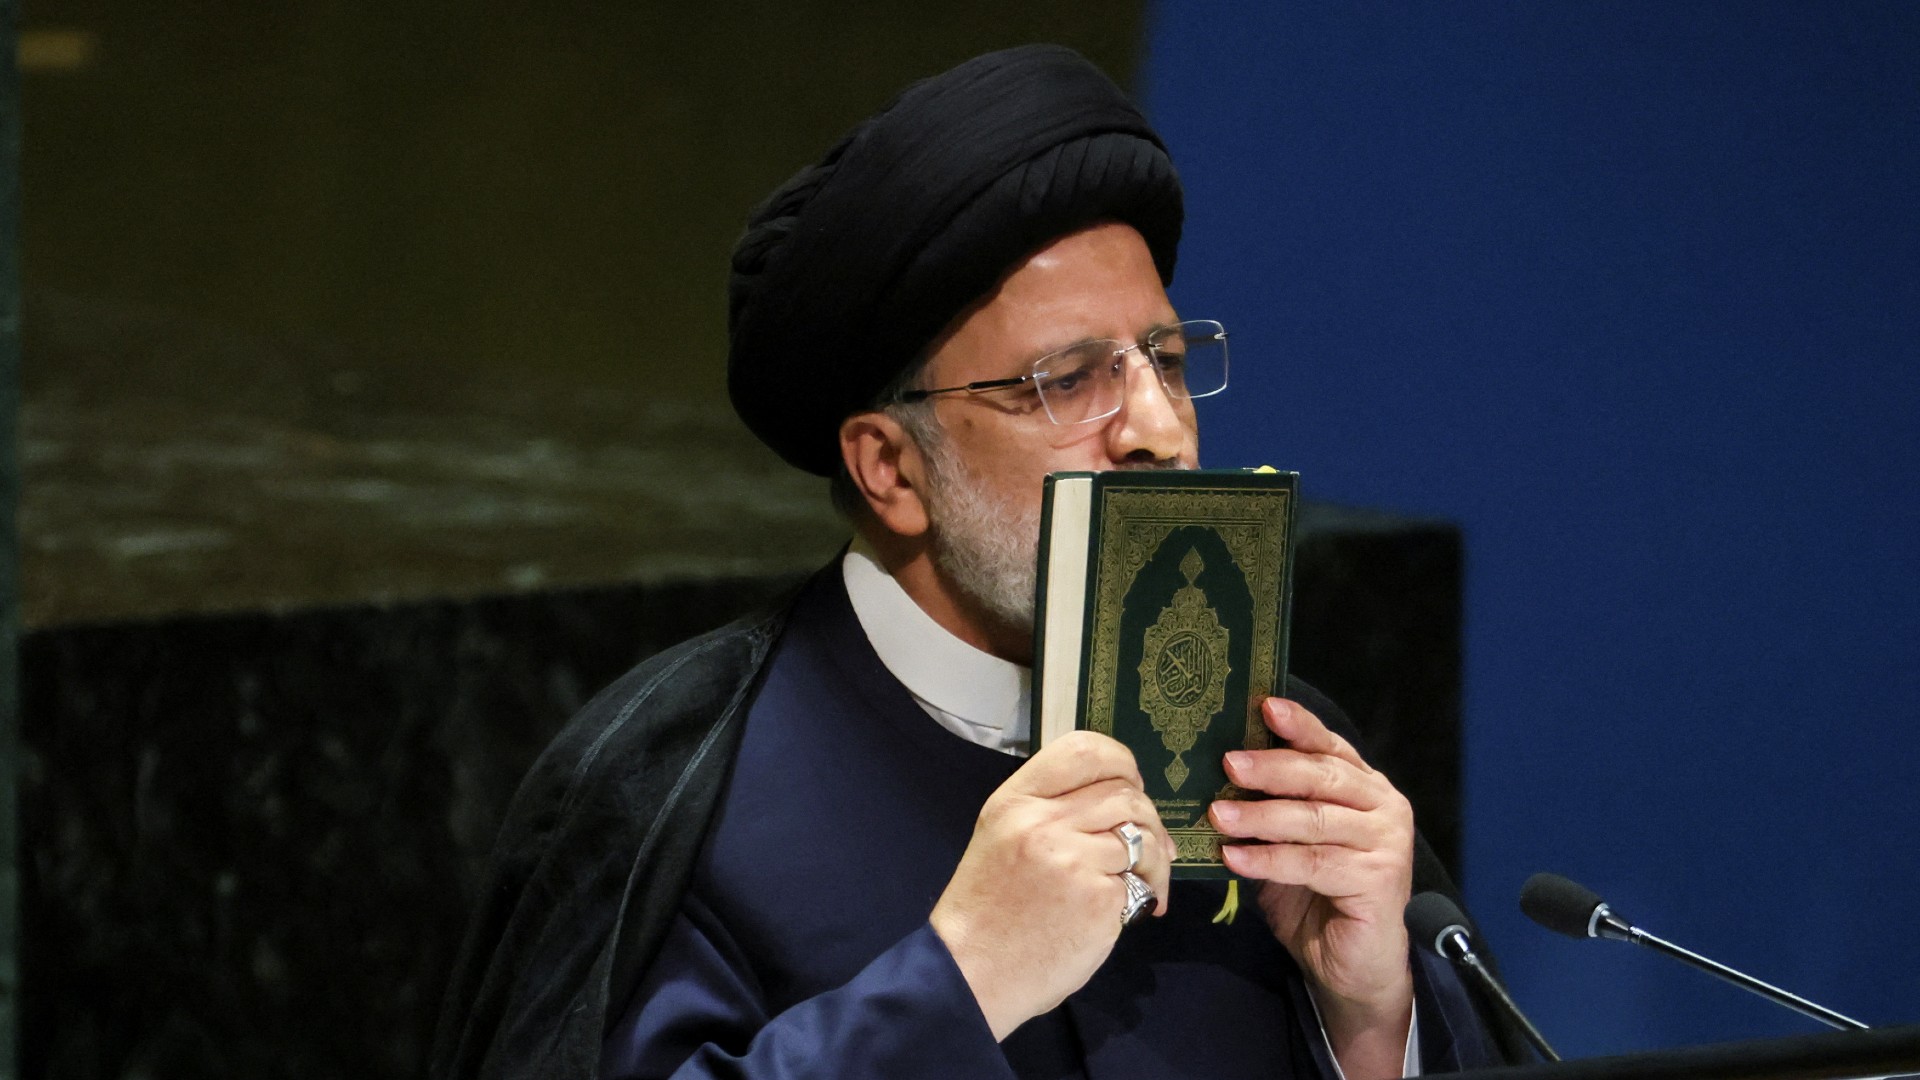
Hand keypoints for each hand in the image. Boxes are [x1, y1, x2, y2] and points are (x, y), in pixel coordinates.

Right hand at [931, 730, 1174, 1040]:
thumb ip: (1051, 809)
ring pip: (1141, 836)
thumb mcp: (1003, 836)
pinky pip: (1138, 881)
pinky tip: (1128, 914)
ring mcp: (1071, 858)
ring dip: (1156, 860)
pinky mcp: (1097, 897)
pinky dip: (1144, 896)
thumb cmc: (990, 908)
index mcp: (1015, 800)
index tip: (1131, 785)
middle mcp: (1042, 821)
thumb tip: (1121, 796)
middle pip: (1124, 792)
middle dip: (1149, 819)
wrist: (972, 973)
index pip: (1083, 749)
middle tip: (1150, 845)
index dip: (1121, 762)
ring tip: (1147, 883)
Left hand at [1208, 697, 1414, 1078]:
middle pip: (1323, 776)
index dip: (1299, 726)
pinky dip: (1270, 859)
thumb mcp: (1288, 843)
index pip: (1330, 748)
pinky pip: (1314, 863)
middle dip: (1272, 767)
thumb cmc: (1315, 897)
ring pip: (1315, 819)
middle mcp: (1383, 807)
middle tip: (1229, 762)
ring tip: (1219, 815)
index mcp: (1363, 788)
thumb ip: (1270, 809)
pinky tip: (1235, 858)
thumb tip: (1217, 777)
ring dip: (1261, 816)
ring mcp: (1387, 843)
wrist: (1350, 965)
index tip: (1264, 706)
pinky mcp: (1380, 880)